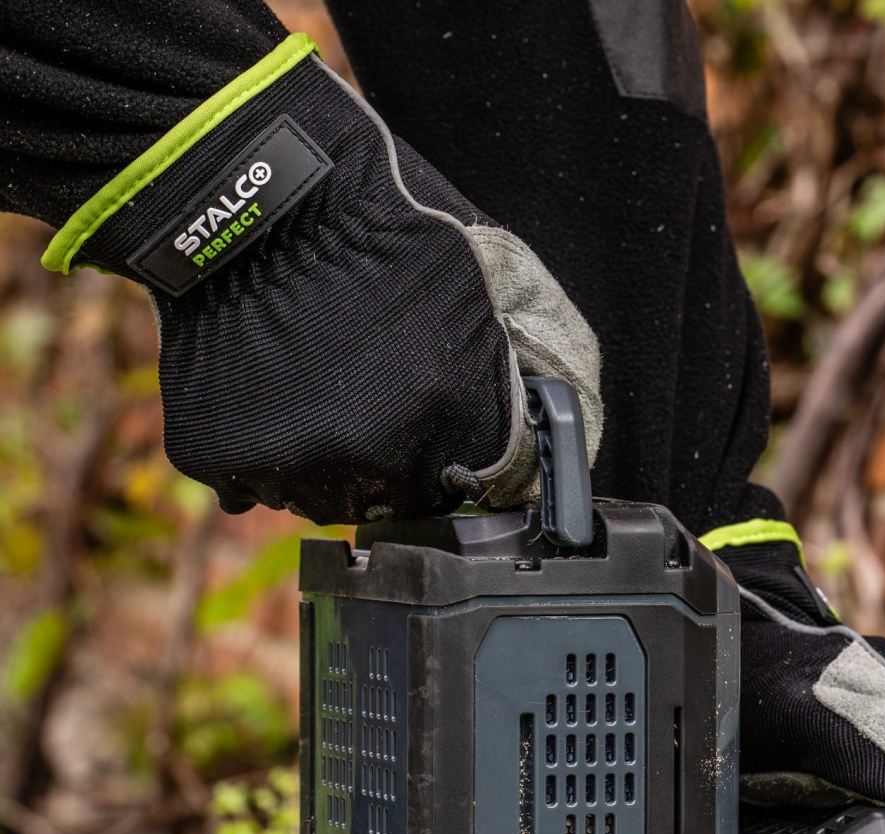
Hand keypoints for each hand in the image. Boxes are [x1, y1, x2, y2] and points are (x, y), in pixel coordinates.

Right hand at [48, 36, 600, 524]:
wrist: (251, 187)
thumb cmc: (379, 225)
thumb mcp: (493, 282)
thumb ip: (535, 368)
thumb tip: (570, 441)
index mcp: (449, 417)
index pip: (475, 493)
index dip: (458, 464)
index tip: (442, 436)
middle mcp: (372, 455)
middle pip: (395, 501)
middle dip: (390, 459)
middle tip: (368, 388)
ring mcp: (291, 462)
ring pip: (321, 498)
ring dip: (324, 460)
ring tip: (313, 379)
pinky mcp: (221, 458)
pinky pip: (251, 483)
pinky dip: (260, 448)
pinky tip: (267, 386)